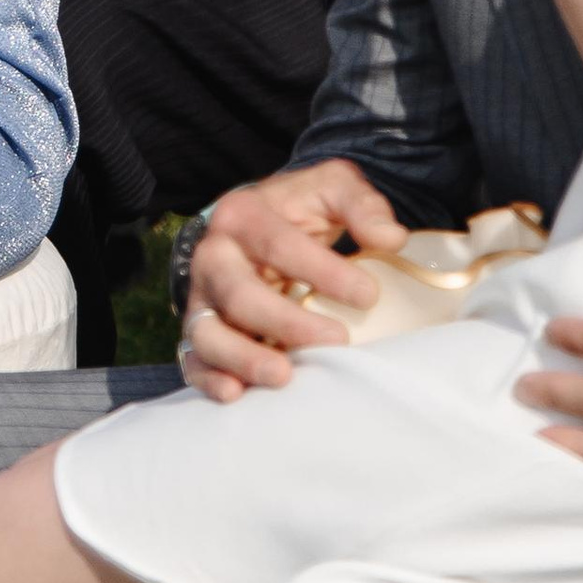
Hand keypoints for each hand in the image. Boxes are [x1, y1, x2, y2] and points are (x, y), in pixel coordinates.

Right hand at [180, 158, 410, 399]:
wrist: (253, 226)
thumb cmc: (298, 210)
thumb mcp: (332, 188)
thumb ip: (362, 206)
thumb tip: (390, 238)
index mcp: (242, 215)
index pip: (278, 244)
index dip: (323, 272)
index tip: (369, 296)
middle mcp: (213, 256)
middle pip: (238, 293)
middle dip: (285, 322)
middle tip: (337, 340)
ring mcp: (201, 298)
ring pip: (206, 332)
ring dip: (242, 357)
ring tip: (283, 376)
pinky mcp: (198, 330)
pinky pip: (192, 359)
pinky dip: (208, 379)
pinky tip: (236, 394)